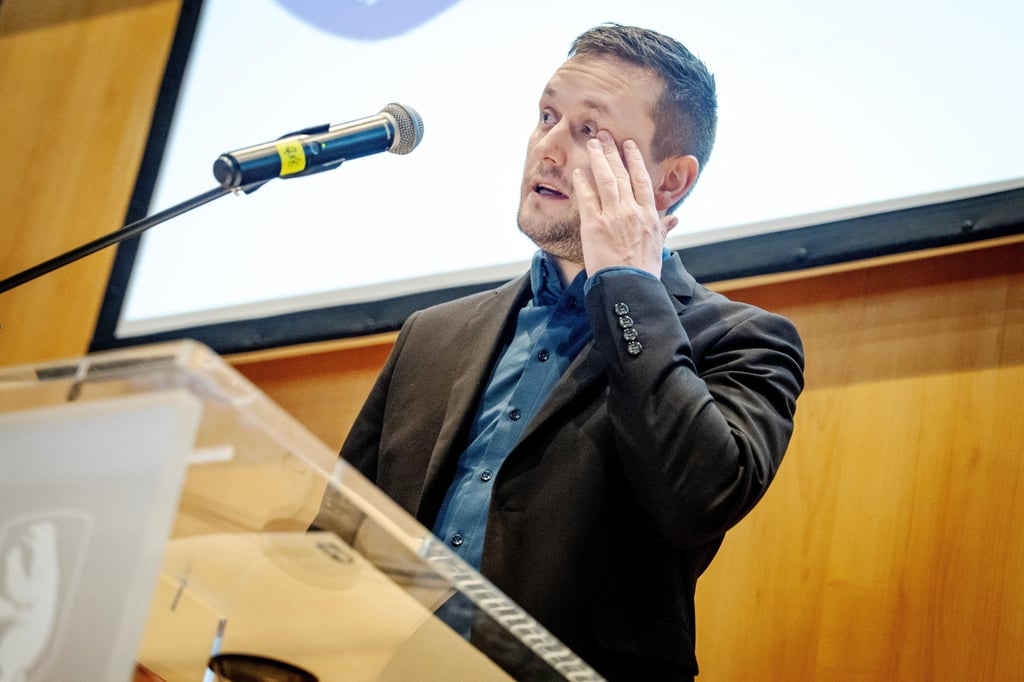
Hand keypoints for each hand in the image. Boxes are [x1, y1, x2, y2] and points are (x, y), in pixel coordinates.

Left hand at [572, 130, 677, 277]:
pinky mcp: (594, 224)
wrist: (628, 287)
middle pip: (621, 174)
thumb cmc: (643, 271)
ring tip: (592, 143)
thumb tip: (674, 219)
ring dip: (598, 159)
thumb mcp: (658, 247)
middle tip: (605, 135)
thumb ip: (663, 229)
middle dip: (613, 152)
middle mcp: (631, 210)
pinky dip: (582, 182)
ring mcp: (612, 215)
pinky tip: (578, 171)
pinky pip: (587, 197)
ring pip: (605, 179)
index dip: (634, 160)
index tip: (629, 146)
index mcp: (649, 215)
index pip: (642, 180)